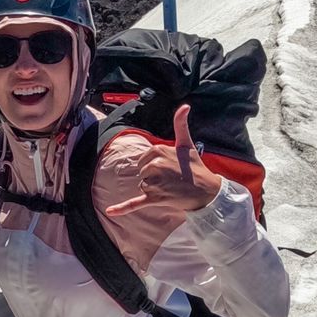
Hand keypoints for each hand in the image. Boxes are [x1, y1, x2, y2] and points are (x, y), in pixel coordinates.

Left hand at [103, 104, 222, 217]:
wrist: (206, 190)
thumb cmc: (195, 167)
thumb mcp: (187, 143)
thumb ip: (181, 124)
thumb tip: (185, 105)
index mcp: (158, 150)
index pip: (145, 159)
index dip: (155, 164)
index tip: (171, 167)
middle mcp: (155, 165)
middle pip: (142, 172)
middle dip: (154, 177)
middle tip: (172, 179)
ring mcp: (154, 182)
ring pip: (142, 186)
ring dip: (154, 189)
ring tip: (170, 188)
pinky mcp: (154, 197)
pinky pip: (134, 203)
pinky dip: (122, 208)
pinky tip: (110, 211)